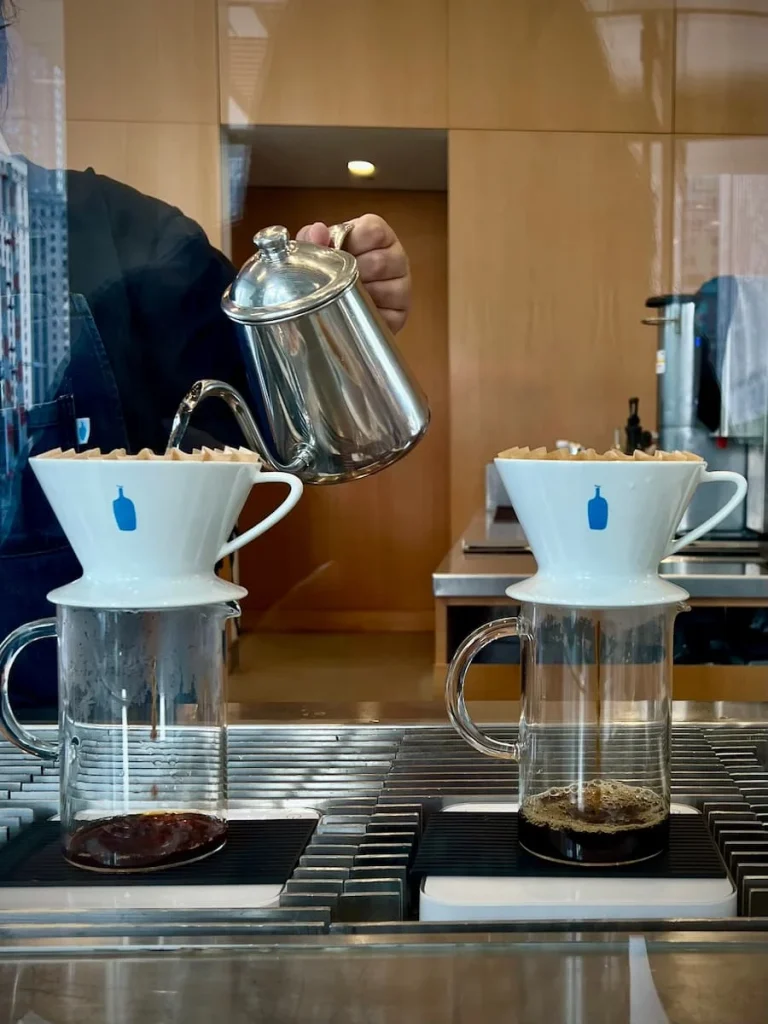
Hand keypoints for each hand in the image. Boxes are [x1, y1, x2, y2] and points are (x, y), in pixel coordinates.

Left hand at [296, 214, 410, 333]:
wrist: (336, 304)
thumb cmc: (331, 269)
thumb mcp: (318, 249)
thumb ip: (313, 236)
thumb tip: (317, 232)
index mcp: (378, 234)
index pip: (373, 232)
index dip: (351, 244)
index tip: (336, 253)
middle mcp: (397, 257)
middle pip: (379, 262)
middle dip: (351, 274)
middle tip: (336, 279)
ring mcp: (402, 285)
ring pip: (384, 289)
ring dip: (358, 295)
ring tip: (344, 295)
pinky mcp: (400, 312)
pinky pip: (387, 314)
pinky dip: (366, 315)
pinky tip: (354, 311)